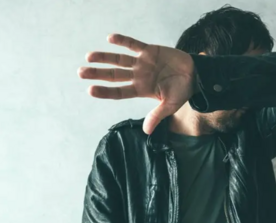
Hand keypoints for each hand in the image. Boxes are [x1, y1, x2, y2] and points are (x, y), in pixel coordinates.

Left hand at [78, 34, 196, 134]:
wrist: (195, 75)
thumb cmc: (182, 92)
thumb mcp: (170, 106)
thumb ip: (157, 115)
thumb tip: (146, 131)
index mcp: (141, 90)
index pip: (119, 92)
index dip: (105, 91)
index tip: (90, 90)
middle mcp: (138, 76)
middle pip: (114, 75)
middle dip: (98, 73)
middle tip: (81, 73)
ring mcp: (143, 63)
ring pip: (120, 60)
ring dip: (105, 57)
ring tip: (89, 56)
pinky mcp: (150, 51)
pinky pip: (134, 45)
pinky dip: (123, 41)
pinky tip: (110, 38)